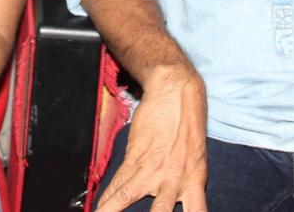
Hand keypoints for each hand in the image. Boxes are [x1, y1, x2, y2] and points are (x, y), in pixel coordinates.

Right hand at [95, 67, 208, 211]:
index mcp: (196, 184)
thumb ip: (185, 185)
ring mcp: (153, 171)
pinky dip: (105, 203)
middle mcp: (176, 183)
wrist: (177, 94)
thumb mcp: (194, 161)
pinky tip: (98, 211)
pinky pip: (117, 187)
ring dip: (113, 211)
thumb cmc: (187, 126)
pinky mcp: (135, 159)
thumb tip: (171, 202)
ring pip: (129, 201)